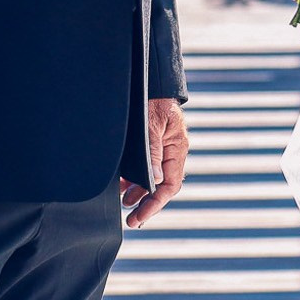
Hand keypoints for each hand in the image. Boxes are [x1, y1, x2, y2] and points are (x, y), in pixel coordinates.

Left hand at [121, 98, 188, 227]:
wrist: (152, 80)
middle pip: (162, 186)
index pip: (170, 186)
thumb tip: (154, 180)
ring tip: (124, 202)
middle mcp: (172, 151)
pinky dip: (134, 178)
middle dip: (145, 203)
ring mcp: (163, 148)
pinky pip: (147, 166)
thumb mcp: (151, 125)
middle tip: (130, 219)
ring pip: (153, 178)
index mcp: (177, 149)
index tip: (139, 216)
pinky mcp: (153, 143)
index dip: (154, 204)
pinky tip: (122, 184)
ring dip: (138, 191)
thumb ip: (153, 152)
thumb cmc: (153, 99)